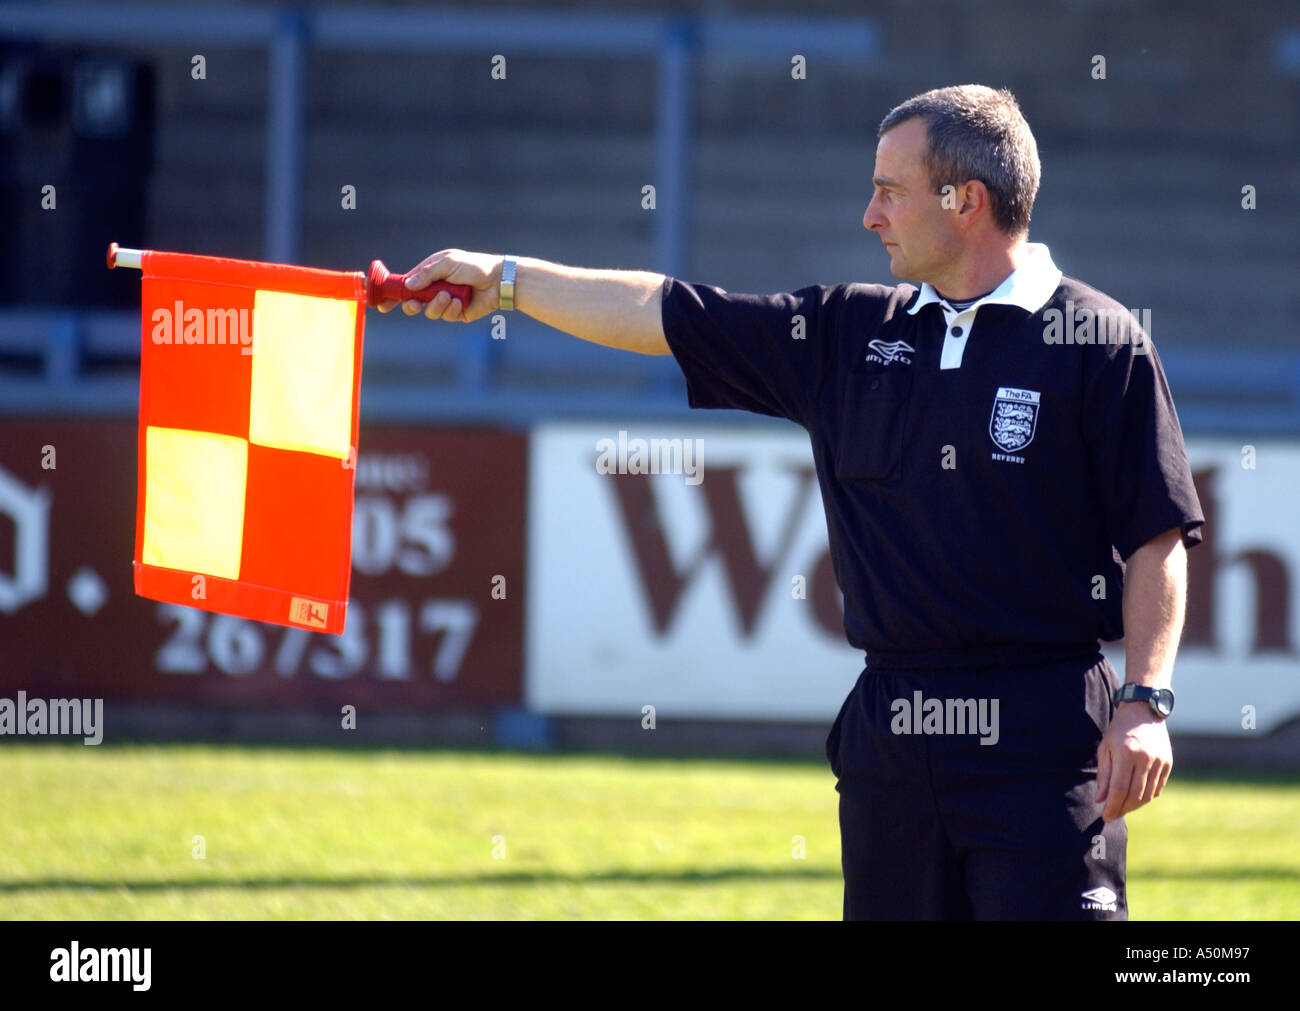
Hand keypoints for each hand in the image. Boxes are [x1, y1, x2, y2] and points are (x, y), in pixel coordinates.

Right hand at [375, 249, 501, 322]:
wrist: (498, 280)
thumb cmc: (473, 266)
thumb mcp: (447, 263)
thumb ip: (426, 273)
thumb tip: (407, 285)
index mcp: (428, 274)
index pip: (405, 285)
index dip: (393, 294)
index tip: (382, 303)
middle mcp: (434, 289)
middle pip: (412, 302)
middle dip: (411, 305)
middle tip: (415, 304)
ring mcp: (444, 302)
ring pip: (429, 312)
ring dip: (437, 305)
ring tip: (449, 296)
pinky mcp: (456, 313)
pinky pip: (445, 316)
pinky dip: (451, 309)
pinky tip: (461, 302)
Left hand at [1095, 701, 1171, 821]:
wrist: (1143, 710)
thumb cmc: (1119, 729)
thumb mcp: (1105, 748)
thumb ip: (1104, 775)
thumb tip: (1101, 800)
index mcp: (1126, 754)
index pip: (1119, 789)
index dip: (1112, 806)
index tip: (1105, 816)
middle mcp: (1145, 759)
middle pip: (1134, 795)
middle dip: (1122, 809)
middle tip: (1112, 815)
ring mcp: (1160, 761)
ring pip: (1148, 795)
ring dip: (1134, 805)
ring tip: (1122, 808)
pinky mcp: (1168, 763)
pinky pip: (1157, 788)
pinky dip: (1146, 797)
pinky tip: (1136, 798)